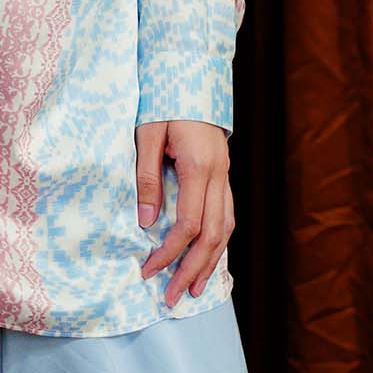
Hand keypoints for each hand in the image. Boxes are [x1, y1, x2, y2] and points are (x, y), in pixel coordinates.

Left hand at [135, 118, 233, 306]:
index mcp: (199, 166)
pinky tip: (208, 257)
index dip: (169, 252)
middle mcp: (218, 175)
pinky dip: (218, 241)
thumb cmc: (164, 100)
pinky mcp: (223, 174)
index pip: (188, 224)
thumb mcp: (147, 133)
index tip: (148, 270)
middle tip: (172, 296)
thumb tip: (145, 221)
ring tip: (193, 288)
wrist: (191, 76)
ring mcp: (225, 174)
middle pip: (212, 234)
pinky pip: (226, 215)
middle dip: (192, 268)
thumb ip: (147, 176)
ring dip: (210, 261)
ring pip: (225, 228)